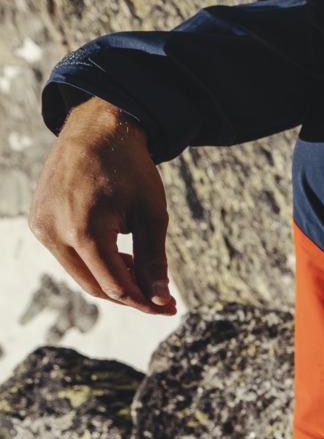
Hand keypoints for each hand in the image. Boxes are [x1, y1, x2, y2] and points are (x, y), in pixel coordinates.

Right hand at [28, 96, 174, 313]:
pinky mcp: (38, 223)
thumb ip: (154, 260)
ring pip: (81, 275)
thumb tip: (161, 300)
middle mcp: (54, 232)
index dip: (145, 302)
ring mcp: (41, 227)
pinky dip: (95, 263)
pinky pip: (68, 258)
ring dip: (113, 280)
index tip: (170, 308)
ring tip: (141, 268)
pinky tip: (119, 254)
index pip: (115, 285)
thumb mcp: (152, 214)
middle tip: (162, 297)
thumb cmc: (130, 169)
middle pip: (95, 287)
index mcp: (83, 230)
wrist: (96, 130)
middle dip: (131, 296)